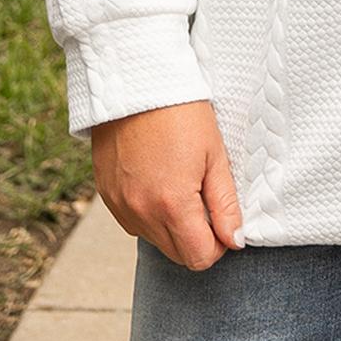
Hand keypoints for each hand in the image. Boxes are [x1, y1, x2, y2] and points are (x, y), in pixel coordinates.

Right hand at [90, 100, 244, 270]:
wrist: (135, 82)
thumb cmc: (181, 113)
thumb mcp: (215, 155)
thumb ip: (225, 205)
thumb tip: (234, 241)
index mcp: (172, 205)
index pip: (199, 258)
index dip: (217, 245)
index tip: (222, 219)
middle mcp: (141, 212)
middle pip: (176, 254)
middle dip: (196, 238)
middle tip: (204, 200)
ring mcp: (119, 205)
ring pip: (153, 239)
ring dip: (171, 226)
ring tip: (179, 185)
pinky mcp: (106, 195)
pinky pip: (132, 222)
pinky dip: (148, 213)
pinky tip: (157, 181)